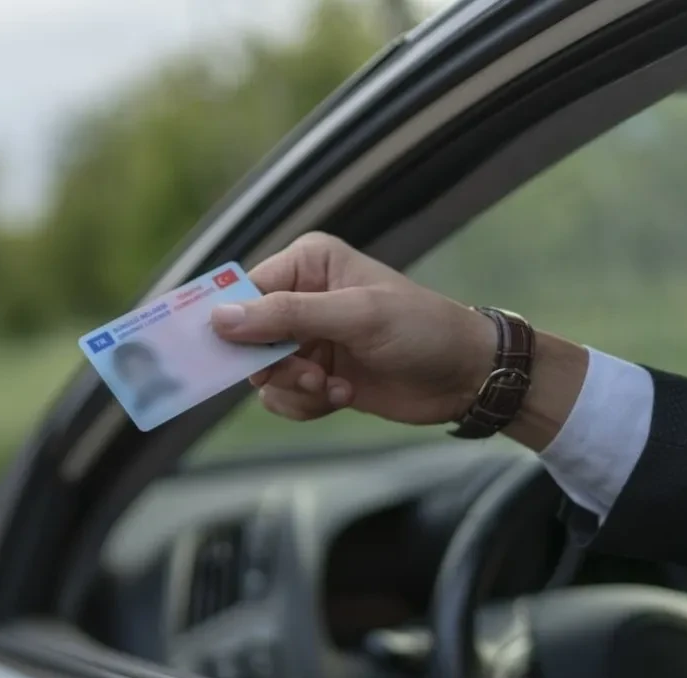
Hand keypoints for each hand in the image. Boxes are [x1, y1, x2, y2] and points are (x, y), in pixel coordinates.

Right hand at [209, 233, 495, 425]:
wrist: (466, 376)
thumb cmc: (422, 329)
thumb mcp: (356, 316)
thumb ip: (287, 315)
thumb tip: (220, 318)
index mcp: (307, 264)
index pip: (244, 291)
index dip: (232, 325)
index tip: (229, 356)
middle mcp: (301, 297)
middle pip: (247, 338)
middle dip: (274, 365)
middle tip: (309, 376)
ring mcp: (308, 339)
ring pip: (262, 374)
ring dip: (295, 389)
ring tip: (333, 387)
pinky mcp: (317, 374)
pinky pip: (282, 396)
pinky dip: (306, 404)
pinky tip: (344, 396)